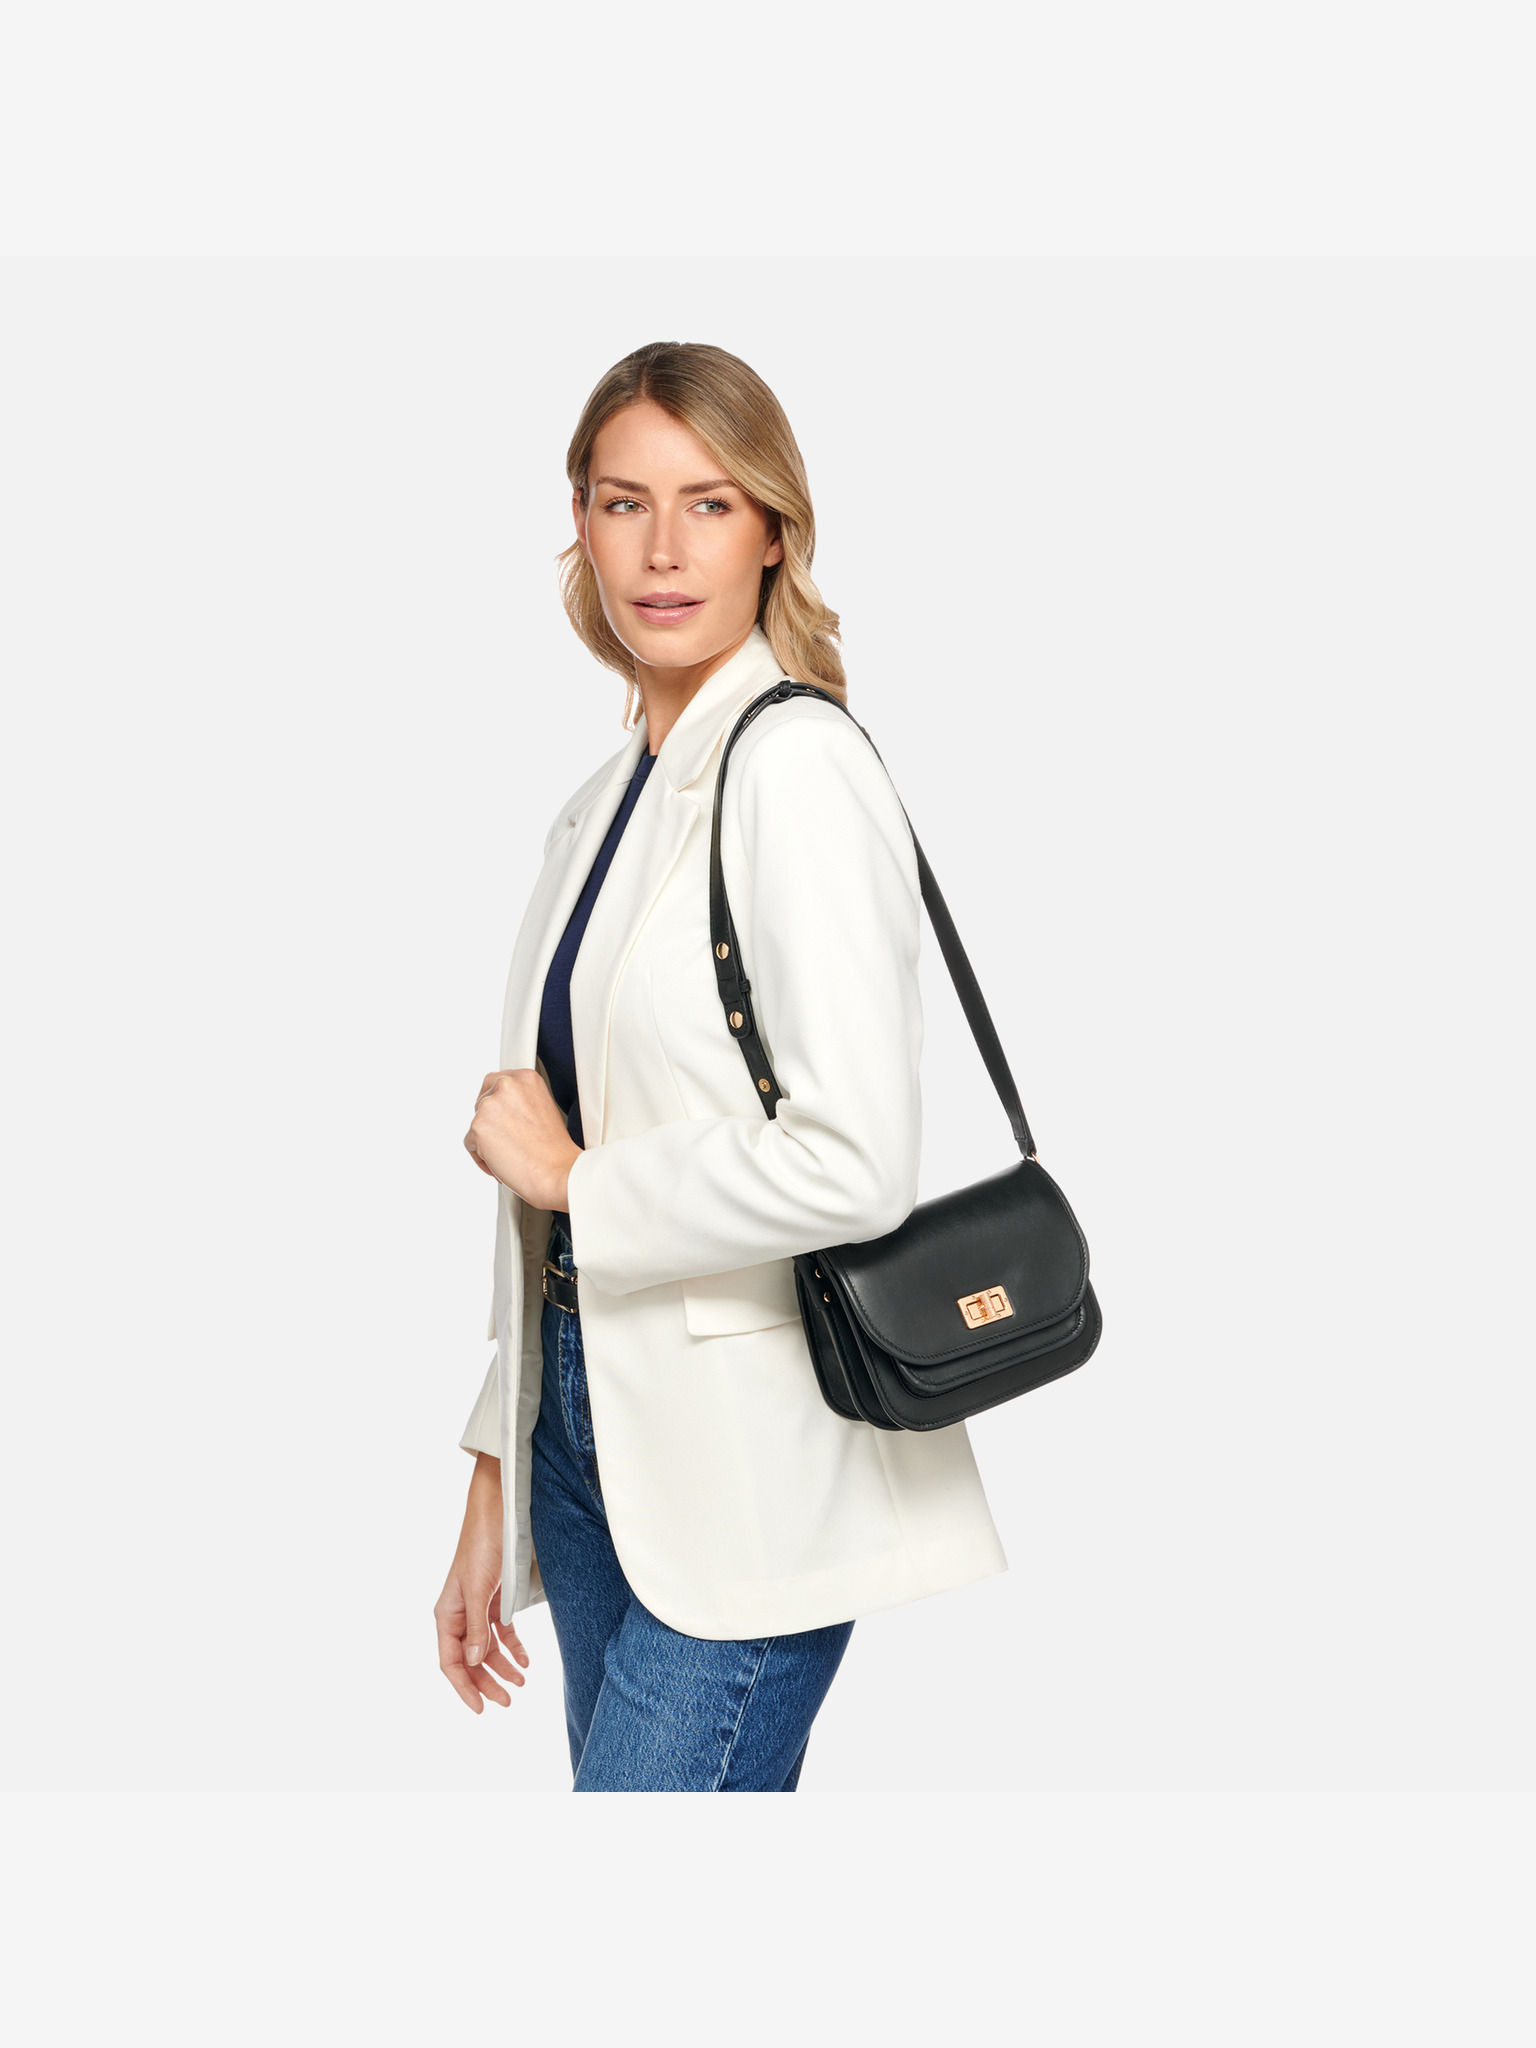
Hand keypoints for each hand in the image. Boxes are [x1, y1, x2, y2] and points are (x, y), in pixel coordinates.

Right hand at [434, 1452, 528, 1712]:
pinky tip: (525, 1660)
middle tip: (509, 1701)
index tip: (480, 1710)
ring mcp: (476, 1607)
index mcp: (447, 1614)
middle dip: (487, 1681)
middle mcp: (458, 1614)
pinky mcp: (493, 1598)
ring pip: (486, 1648)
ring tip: (521, 1683)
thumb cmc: (482, 1545)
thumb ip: (476, 1627)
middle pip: (470, 1659)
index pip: (451, 1662)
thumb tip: (475, 1662)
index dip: (464, 1688)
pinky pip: (500, 1631)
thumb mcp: (479, 1588)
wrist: (497, 1511)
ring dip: (502, 1666)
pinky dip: (512, 1647)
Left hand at [464, 1068, 580, 1209]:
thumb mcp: (543, 1109)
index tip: (501, 1117)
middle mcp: (507, 1085)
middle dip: (489, 1120)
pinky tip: (502, 1164)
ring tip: (510, 1155)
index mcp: (526, 1078)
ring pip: (476, 1123)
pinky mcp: (478, 1127)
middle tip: (504, 1139)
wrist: (559, 1171)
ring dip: (487, 1141)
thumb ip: (520, 1102)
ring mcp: (490, 1105)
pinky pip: (470, 1144)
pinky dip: (482, 1158)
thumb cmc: (555, 1149)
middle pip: (482, 1100)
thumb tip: (503, 1110)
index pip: (496, 1081)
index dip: (497, 1103)